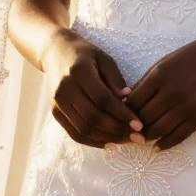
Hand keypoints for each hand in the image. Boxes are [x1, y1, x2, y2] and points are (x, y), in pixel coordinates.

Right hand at [41, 29, 145, 148]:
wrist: (55, 53)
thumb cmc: (85, 54)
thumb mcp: (104, 58)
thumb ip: (115, 78)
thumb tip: (128, 99)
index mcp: (79, 71)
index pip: (103, 99)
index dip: (122, 114)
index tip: (139, 124)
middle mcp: (65, 89)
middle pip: (93, 117)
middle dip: (117, 130)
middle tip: (137, 137)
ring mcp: (57, 102)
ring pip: (83, 129)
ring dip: (107, 138)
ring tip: (126, 140)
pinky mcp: (55, 112)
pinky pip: (75, 133)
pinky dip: (93, 141)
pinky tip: (110, 143)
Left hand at [123, 33, 195, 150]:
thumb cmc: (194, 56)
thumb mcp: (166, 61)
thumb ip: (147, 80)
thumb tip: (127, 100)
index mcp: (160, 75)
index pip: (134, 102)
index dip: (124, 112)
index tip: (120, 117)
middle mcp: (172, 92)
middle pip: (144, 118)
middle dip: (133, 127)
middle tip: (127, 133)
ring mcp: (187, 106)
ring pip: (158, 130)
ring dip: (147, 137)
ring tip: (141, 140)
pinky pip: (178, 136)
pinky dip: (165, 144)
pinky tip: (158, 146)